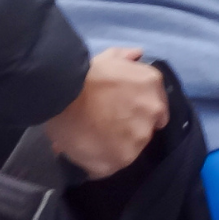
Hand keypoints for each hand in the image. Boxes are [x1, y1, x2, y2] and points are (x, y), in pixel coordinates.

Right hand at [42, 47, 168, 178]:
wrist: (61, 93)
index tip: (122, 112)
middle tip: (104, 124)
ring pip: (131, 148)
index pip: (157, 107)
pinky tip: (87, 152)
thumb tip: (137, 54)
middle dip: (129, 128)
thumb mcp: (107, 58)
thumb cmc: (83, 74)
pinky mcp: (123, 158)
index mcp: (152, 85)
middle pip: (146, 128)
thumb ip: (125, 59)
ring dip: (116, 145)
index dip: (139, 111)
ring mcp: (140, 137)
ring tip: (92, 138)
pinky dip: (102, 161)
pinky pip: (114, 164)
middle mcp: (153, 111)